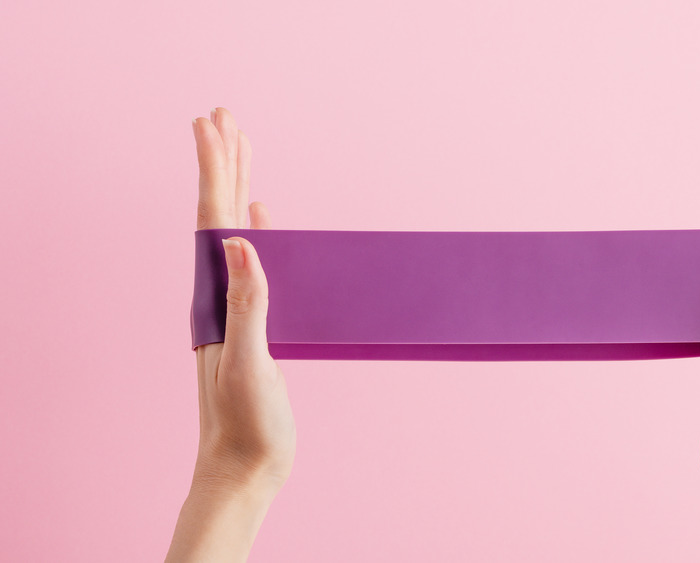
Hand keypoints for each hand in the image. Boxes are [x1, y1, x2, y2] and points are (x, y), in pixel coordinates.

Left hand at [167, 107, 293, 562]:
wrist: (244, 466)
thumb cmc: (246, 423)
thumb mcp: (248, 363)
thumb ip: (248, 304)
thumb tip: (242, 240)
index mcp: (215, 297)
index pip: (212, 221)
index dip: (214, 169)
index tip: (212, 123)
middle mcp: (220, 294)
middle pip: (218, 215)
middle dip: (223, 162)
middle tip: (224, 116)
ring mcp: (237, 307)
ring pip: (236, 233)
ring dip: (238, 188)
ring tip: (243, 150)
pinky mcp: (257, 323)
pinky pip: (255, 264)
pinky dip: (258, 233)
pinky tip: (261, 219)